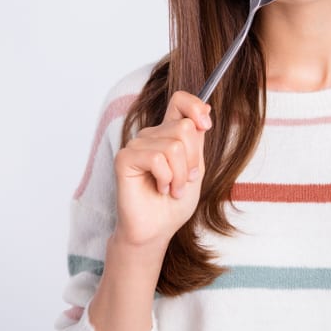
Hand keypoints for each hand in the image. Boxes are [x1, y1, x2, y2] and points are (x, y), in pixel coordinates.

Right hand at [112, 91, 212, 249]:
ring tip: (172, 189)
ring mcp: (137, 145)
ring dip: (180, 175)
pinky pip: (157, 158)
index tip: (206, 125)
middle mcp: (152, 135)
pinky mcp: (125, 158)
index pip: (180, 101)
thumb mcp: (196, 167)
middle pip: (184, 127)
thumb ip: (197, 139)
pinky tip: (159, 189)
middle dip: (193, 160)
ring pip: (173, 146)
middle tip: (185, 180)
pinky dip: (166, 179)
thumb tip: (206, 107)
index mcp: (169, 133)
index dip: (195, 106)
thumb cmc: (175, 202)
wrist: (158, 229)